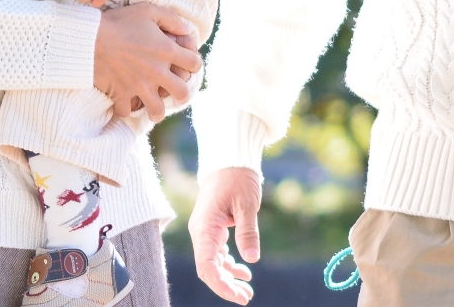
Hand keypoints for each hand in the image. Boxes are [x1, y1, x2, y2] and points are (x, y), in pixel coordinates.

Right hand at [92, 2, 200, 117]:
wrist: (89, 38)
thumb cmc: (118, 22)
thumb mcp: (147, 11)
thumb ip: (171, 18)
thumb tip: (186, 29)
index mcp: (166, 51)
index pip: (194, 64)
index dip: (194, 63)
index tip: (186, 63)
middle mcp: (156, 72)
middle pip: (182, 93)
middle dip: (181, 93)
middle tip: (173, 90)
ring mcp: (139, 86)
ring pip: (157, 111)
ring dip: (157, 109)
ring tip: (152, 104)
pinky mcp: (121, 95)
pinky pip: (127, 111)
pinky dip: (127, 108)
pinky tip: (126, 101)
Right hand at [188, 166, 262, 303]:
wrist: (229, 161)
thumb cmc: (237, 178)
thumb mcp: (246, 204)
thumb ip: (248, 232)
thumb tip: (252, 259)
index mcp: (205, 228)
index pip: (206, 266)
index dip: (220, 285)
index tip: (238, 296)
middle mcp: (201, 233)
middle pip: (208, 269)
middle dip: (226, 286)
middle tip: (247, 297)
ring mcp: (206, 232)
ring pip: (213, 264)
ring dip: (229, 278)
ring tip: (248, 290)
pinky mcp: (213, 230)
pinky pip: (218, 254)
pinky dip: (230, 265)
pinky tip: (245, 272)